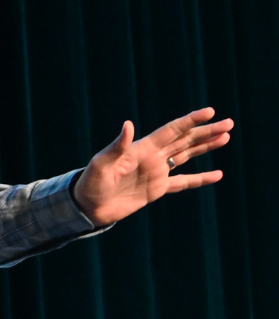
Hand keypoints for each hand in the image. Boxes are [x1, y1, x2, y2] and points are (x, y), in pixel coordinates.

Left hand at [71, 107, 232, 226]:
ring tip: (225, 137)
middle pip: (184, 140)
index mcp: (141, 148)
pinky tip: (217, 174)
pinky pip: (184, 182)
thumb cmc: (91, 182)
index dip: (190, 121)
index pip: (171, 130)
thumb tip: (129, 124)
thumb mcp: (101, 163)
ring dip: (206, 147)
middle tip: (229, 123)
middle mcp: (152, 157)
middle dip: (206, 131)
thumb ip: (117, 146)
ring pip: (187, 156)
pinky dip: (201, 179)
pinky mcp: (158, 189)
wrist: (89, 206)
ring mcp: (156, 172)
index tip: (209, 112)